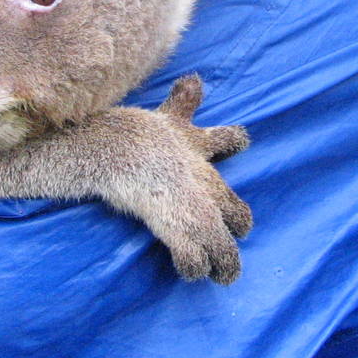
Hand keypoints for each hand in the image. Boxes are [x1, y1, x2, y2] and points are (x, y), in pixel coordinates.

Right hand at [145, 73, 250, 283]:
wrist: (119, 152)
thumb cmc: (133, 132)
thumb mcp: (167, 114)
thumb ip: (183, 99)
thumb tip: (195, 81)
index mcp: (199, 145)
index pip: (228, 141)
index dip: (233, 148)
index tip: (232, 149)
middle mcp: (206, 179)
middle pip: (235, 208)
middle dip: (237, 221)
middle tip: (236, 232)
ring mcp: (196, 206)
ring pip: (219, 242)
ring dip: (222, 261)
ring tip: (224, 275)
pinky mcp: (179, 228)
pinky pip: (192, 257)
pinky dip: (192, 267)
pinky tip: (190, 274)